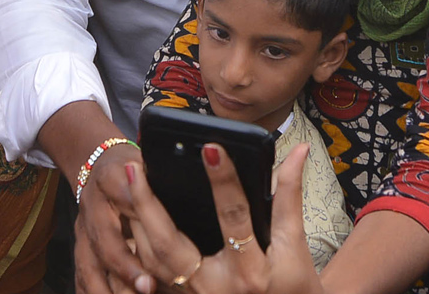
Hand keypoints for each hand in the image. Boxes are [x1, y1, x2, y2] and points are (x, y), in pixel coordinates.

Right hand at [74, 143, 150, 293]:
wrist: (96, 163)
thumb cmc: (134, 165)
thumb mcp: (148, 160)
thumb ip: (164, 175)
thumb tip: (204, 167)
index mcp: (112, 177)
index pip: (127, 199)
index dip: (142, 219)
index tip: (162, 241)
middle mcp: (93, 205)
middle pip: (106, 240)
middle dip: (126, 267)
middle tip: (149, 287)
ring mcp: (83, 229)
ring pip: (90, 263)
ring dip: (107, 287)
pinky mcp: (80, 247)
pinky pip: (82, 275)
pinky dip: (92, 291)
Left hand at [125, 143, 321, 293]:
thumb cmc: (293, 286)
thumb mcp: (295, 244)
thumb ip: (290, 195)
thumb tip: (298, 152)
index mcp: (250, 272)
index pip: (233, 217)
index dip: (223, 181)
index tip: (211, 148)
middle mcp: (216, 287)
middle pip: (169, 243)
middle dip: (148, 204)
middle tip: (135, 167)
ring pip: (151, 259)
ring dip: (137, 221)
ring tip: (130, 183)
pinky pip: (151, 271)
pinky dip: (139, 244)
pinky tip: (133, 217)